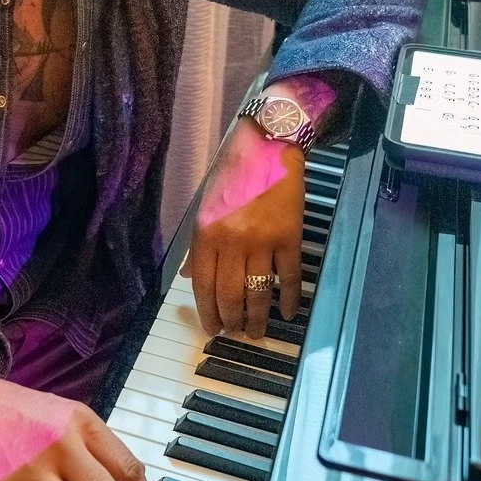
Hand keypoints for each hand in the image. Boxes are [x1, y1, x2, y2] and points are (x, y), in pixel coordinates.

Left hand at [184, 118, 305, 336]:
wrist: (267, 146)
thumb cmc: (232, 174)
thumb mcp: (205, 207)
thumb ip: (199, 245)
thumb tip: (190, 277)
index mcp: (207, 234)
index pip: (204, 286)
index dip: (208, 313)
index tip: (213, 330)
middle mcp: (232, 241)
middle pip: (231, 295)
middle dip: (233, 321)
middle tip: (237, 333)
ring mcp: (262, 241)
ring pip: (258, 292)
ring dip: (258, 317)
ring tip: (257, 330)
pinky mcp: (290, 237)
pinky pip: (290, 278)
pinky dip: (289, 299)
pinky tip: (288, 313)